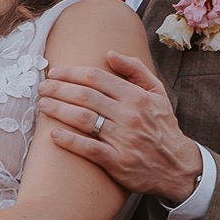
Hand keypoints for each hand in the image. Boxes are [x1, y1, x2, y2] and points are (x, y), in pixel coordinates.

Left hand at [38, 49, 202, 202]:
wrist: (177, 166)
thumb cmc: (162, 126)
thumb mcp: (157, 93)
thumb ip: (135, 70)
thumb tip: (110, 54)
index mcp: (136, 96)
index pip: (96, 78)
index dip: (71, 73)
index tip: (54, 72)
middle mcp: (129, 115)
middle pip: (85, 96)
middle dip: (59, 89)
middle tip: (41, 88)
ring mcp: (123, 139)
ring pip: (84, 119)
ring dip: (58, 110)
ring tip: (42, 105)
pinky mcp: (118, 162)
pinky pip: (89, 148)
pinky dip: (70, 140)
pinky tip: (54, 134)